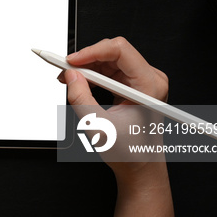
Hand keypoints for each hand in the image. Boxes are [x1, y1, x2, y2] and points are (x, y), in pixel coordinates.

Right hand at [62, 37, 173, 216]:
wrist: (141, 166)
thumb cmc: (130, 152)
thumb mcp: (98, 126)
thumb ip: (81, 97)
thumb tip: (70, 75)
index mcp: (149, 86)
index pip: (120, 50)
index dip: (91, 51)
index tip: (71, 61)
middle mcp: (150, 79)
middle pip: (113, 52)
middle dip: (86, 60)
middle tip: (65, 71)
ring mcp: (144, 80)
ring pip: (109, 59)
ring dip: (87, 67)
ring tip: (70, 79)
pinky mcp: (135, 83)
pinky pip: (110, 68)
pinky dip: (93, 73)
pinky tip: (81, 82)